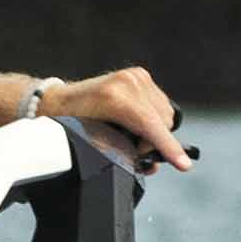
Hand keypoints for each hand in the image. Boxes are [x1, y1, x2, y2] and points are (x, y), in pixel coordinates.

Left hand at [39, 66, 189, 170]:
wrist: (57, 101)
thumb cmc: (68, 124)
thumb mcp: (90, 143)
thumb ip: (121, 153)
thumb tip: (148, 165)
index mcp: (115, 97)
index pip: (151, 125)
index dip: (168, 148)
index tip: (184, 165)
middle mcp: (128, 82)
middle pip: (163, 122)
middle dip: (152, 143)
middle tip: (132, 152)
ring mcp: (136, 76)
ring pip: (165, 114)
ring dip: (154, 130)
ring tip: (130, 136)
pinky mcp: (139, 76)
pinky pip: (160, 104)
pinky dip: (152, 118)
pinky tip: (133, 124)